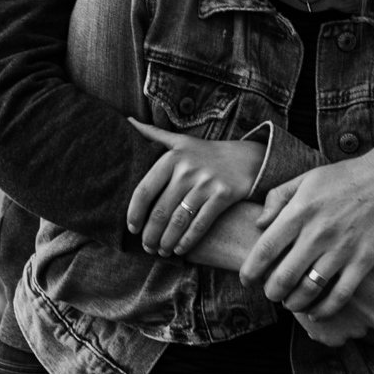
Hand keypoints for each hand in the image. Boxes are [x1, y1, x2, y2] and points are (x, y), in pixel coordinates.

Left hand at [126, 119, 264, 256]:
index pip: (144, 190)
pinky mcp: (223, 195)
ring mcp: (206, 183)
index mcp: (172, 157)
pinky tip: (179, 250)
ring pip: (179, 220)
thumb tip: (127, 122)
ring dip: (166, 240)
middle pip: (160, 209)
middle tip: (146, 246)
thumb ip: (153, 134)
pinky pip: (200, 224)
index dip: (135, 213)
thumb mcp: (180, 141)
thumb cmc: (206, 153)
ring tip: (160, 251)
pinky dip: (187, 240)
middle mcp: (187, 169)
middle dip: (150, 233)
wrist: (246, 158)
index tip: (132, 228)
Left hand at [240, 135, 373, 315]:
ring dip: (294, 303)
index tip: (246, 280)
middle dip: (271, 292)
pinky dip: (324, 310)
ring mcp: (342, 249)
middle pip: (284, 276)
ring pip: (309, 290)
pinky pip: (340, 295)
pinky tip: (316, 313)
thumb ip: (278, 198)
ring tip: (290, 303)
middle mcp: (318, 232)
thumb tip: (259, 224)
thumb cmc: (345, 177)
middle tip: (270, 294)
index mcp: (300, 211)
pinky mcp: (364, 261)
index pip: (266, 248)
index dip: (251, 270)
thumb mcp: (306, 178)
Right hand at [292, 242, 373, 346]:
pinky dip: (327, 325)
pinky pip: (333, 336)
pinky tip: (319, 304)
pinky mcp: (332, 338)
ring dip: (345, 315)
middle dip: (364, 305)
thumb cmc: (352, 241)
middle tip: (349, 287)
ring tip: (330, 291)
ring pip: (354, 326)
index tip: (366, 278)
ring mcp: (356, 330)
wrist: (302, 251)